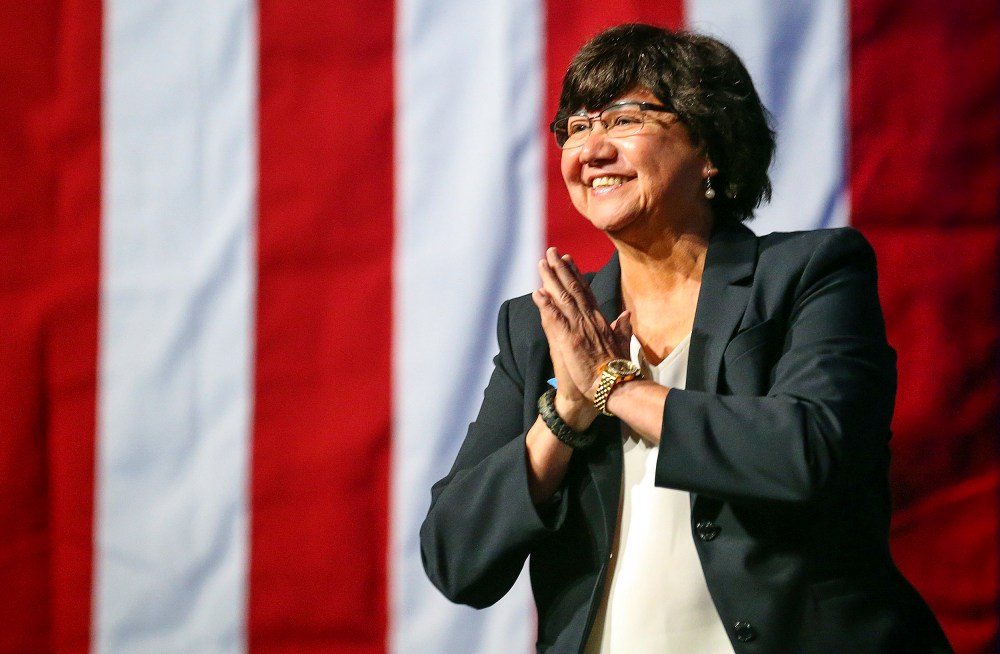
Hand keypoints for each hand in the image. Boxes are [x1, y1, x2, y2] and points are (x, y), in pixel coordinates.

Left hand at [531, 248, 631, 415]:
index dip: (575, 275)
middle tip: (550, 252)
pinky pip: (555, 320)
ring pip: (563, 299)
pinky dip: (546, 306)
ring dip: (551, 280)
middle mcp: (589, 321)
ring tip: (541, 264)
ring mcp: (579, 330)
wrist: (614, 388)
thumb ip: (622, 329)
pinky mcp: (570, 341)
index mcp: (600, 322)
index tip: (567, 259)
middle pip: (573, 290)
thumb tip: (626, 315)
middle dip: (561, 270)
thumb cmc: (616, 371)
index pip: (586, 293)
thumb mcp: (622, 346)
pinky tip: (537, 293)